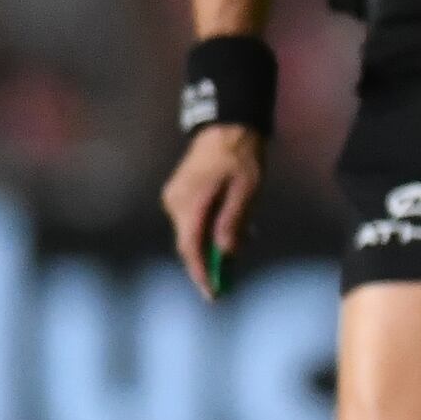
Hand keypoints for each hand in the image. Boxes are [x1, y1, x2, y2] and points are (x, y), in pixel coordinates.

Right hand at [162, 123, 265, 300]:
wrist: (226, 125)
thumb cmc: (240, 156)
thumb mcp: (246, 189)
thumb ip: (234, 221)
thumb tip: (226, 252)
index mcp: (190, 203)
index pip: (191, 247)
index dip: (201, 273)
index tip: (212, 294)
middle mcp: (175, 203)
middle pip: (189, 243)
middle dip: (207, 265)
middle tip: (226, 285)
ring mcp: (174, 198)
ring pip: (192, 233)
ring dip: (211, 247)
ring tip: (236, 254)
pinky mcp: (179, 194)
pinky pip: (193, 221)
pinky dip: (209, 232)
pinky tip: (230, 233)